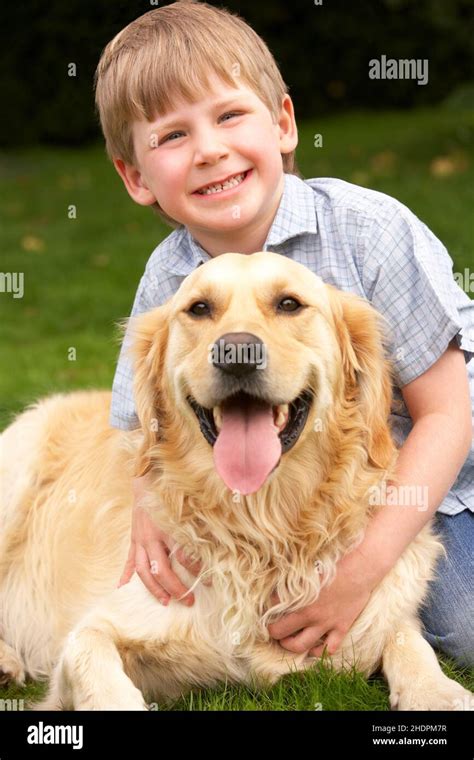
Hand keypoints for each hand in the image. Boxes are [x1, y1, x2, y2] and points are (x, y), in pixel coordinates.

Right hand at [119, 479, 204, 604]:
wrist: (148, 481)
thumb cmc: (171, 496)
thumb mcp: (187, 510)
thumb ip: (198, 526)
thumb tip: (216, 544)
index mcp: (168, 529)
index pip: (183, 557)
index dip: (196, 570)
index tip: (208, 581)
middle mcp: (152, 537)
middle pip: (161, 569)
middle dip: (175, 588)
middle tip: (189, 600)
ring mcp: (140, 539)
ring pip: (143, 570)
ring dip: (153, 588)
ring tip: (164, 601)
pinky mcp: (133, 539)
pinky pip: (129, 560)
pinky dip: (125, 574)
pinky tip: (122, 588)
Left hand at [267, 548, 379, 656]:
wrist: (360, 568)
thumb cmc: (334, 563)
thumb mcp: (309, 566)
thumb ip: (294, 575)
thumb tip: (279, 572)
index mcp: (298, 596)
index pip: (272, 605)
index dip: (266, 606)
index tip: (265, 606)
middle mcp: (309, 614)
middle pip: (281, 632)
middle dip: (272, 632)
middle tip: (271, 628)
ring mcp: (325, 623)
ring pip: (301, 645)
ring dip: (290, 645)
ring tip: (287, 640)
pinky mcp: (341, 628)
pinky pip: (329, 649)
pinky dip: (320, 652)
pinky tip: (314, 647)